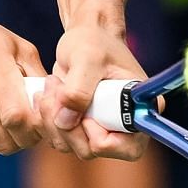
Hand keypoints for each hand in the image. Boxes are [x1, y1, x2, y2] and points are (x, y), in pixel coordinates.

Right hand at [0, 0, 45, 154]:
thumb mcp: (12, 42)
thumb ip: (37, 74)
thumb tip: (55, 102)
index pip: (20, 120)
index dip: (36, 128)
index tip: (39, 120)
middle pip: (8, 142)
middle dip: (23, 138)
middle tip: (24, 124)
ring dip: (2, 137)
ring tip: (1, 114)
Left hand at [35, 19, 145, 161]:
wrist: (84, 37)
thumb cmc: (93, 41)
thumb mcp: (87, 57)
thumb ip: (78, 89)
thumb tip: (66, 121)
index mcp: (140, 110)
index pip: (126, 147)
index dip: (98, 132)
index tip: (84, 105)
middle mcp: (124, 126)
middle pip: (92, 150)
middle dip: (68, 124)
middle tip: (57, 90)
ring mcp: (101, 128)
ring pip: (71, 146)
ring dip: (53, 118)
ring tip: (52, 85)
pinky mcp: (80, 127)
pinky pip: (59, 138)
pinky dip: (47, 119)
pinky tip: (47, 93)